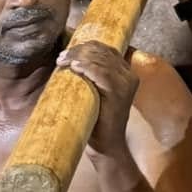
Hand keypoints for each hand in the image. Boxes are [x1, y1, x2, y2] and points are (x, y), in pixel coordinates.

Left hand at [56, 40, 139, 157]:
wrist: (106, 145)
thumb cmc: (97, 119)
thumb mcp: (96, 92)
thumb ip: (92, 76)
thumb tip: (69, 60)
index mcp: (126, 73)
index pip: (106, 49)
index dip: (86, 46)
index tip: (67, 51)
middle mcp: (129, 75)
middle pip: (103, 52)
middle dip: (79, 50)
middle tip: (61, 56)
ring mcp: (125, 83)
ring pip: (101, 59)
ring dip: (78, 57)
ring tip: (63, 60)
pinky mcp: (119, 93)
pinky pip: (102, 73)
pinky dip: (87, 67)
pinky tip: (74, 67)